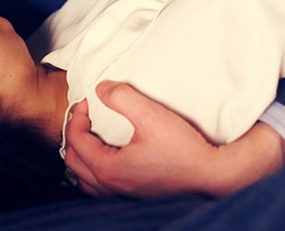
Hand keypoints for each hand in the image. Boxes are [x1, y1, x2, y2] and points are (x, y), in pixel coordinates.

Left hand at [64, 81, 284, 197]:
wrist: (211, 174)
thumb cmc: (183, 148)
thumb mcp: (151, 115)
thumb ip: (122, 97)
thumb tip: (101, 89)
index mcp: (108, 168)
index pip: (75, 140)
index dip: (77, 116)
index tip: (89, 100)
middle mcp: (111, 186)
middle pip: (73, 161)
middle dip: (75, 134)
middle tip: (86, 114)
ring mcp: (122, 195)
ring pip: (84, 178)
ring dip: (82, 155)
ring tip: (92, 134)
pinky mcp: (134, 196)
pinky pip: (100, 187)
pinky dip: (94, 171)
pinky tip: (107, 157)